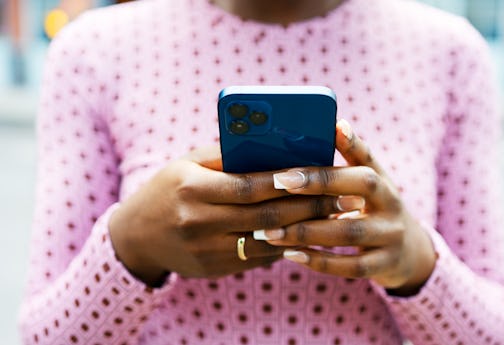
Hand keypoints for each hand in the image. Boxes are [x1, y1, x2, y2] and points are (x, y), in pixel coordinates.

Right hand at [109, 147, 345, 285]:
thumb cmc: (168, 189)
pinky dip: (286, 246)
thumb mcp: (188, 164)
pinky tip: (308, 235)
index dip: (286, 181)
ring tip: (335, 218)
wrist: (137, 237)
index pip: (248, 185)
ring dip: (306, 230)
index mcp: (191, 189)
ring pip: (268, 242)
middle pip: (266, 216)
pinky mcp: (214, 269)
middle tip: (343, 197)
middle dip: (310, 207)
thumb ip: (227, 156)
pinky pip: (258, 258)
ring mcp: (207, 251)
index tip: (319, 173)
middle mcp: (198, 222)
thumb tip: (272, 145)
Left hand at [257, 120, 436, 294]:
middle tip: (278, 182)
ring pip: (349, 231)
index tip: (325, 131)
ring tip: (270, 231)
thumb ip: (352, 158)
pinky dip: (319, 261)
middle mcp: (392, 204)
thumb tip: (336, 123)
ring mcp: (391, 236)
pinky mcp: (384, 265)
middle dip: (319, 184)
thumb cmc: (375, 209)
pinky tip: (290, 255)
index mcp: (384, 181)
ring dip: (306, 231)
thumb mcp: (371, 183)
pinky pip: (350, 267)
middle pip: (361, 188)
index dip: (346, 145)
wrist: (409, 252)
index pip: (365, 160)